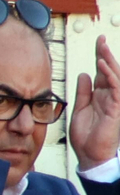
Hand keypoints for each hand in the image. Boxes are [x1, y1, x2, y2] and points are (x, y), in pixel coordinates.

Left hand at [70, 35, 119, 169]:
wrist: (90, 155)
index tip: (98, 41)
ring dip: (109, 62)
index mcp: (100, 95)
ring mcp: (114, 102)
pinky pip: (115, 89)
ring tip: (102, 48)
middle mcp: (109, 96)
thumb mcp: (80, 108)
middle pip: (109, 70)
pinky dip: (110, 77)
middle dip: (106, 54)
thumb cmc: (86, 136)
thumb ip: (83, 91)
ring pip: (115, 77)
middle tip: (101, 39)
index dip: (100, 56)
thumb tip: (83, 74)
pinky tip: (103, 67)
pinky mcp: (116, 109)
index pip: (102, 71)